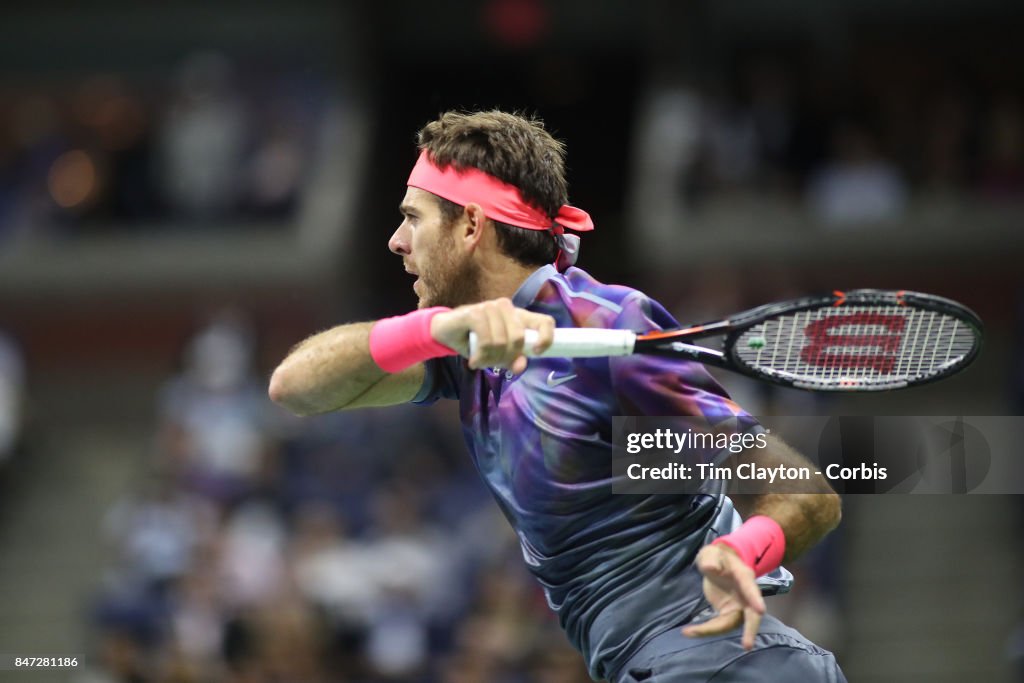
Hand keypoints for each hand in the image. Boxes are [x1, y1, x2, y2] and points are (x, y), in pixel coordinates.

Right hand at [431, 298, 555, 372]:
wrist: (445, 331)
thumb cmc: (474, 341)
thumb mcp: (496, 354)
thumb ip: (511, 358)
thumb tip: (521, 366)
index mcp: (518, 316)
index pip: (544, 321)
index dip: (546, 337)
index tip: (536, 352)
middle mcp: (506, 307)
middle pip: (519, 338)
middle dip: (505, 357)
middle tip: (491, 363)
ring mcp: (490, 307)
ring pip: (501, 341)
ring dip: (489, 359)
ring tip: (480, 360)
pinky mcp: (475, 312)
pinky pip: (487, 340)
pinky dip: (481, 355)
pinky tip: (474, 359)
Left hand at [682, 543, 765, 649]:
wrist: (717, 563)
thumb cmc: (717, 556)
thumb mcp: (711, 554)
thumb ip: (711, 559)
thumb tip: (710, 568)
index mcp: (744, 577)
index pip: (750, 588)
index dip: (755, 599)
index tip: (760, 610)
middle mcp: (745, 596)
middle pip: (751, 615)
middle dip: (750, 630)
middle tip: (747, 646)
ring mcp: (737, 606)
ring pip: (730, 624)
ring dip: (712, 631)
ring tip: (690, 632)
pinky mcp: (727, 613)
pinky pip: (719, 625)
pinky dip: (706, 630)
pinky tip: (689, 631)